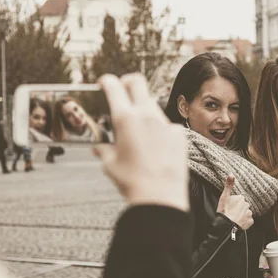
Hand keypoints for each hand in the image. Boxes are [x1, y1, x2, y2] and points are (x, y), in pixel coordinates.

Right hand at [93, 74, 188, 211]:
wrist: (160, 196)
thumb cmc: (133, 182)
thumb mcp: (110, 165)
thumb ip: (103, 151)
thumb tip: (98, 149)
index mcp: (124, 119)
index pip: (114, 86)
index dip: (108, 81)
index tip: (105, 82)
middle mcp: (145, 115)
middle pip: (137, 82)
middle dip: (128, 81)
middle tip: (123, 88)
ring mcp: (164, 122)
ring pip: (152, 104)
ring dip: (143, 109)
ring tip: (138, 129)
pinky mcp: (179, 133)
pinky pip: (166, 124)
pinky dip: (159, 130)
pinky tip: (156, 146)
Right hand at [216, 175, 253, 229]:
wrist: (226, 226)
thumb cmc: (224, 212)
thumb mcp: (224, 197)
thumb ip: (228, 185)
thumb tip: (231, 174)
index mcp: (241, 198)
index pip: (238, 200)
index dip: (232, 204)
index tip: (229, 207)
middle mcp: (247, 205)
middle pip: (242, 206)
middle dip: (238, 209)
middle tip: (231, 213)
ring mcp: (249, 213)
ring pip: (245, 213)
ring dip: (241, 215)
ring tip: (234, 219)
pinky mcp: (251, 221)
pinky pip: (248, 221)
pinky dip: (244, 222)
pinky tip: (238, 223)